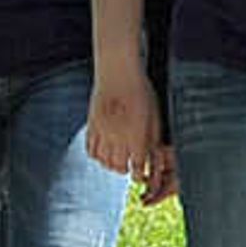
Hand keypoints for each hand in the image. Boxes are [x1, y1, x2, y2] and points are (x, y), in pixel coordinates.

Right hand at [86, 71, 172, 203]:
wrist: (118, 73)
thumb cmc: (140, 91)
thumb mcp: (154, 117)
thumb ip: (152, 140)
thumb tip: (152, 157)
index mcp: (136, 135)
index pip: (137, 167)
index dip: (139, 173)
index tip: (140, 173)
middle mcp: (117, 136)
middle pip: (118, 167)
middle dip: (125, 169)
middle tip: (129, 165)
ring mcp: (102, 131)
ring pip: (103, 161)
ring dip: (111, 163)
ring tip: (117, 159)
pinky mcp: (91, 125)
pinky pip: (90, 149)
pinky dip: (97, 155)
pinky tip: (104, 150)